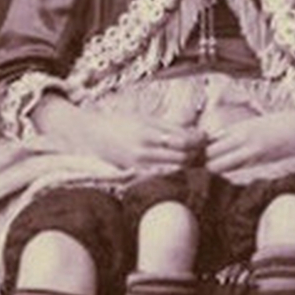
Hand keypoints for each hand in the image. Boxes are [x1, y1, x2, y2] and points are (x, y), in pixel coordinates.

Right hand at [31, 94, 206, 169]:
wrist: (90, 134)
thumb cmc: (120, 122)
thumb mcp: (146, 118)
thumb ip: (170, 127)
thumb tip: (198, 134)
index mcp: (147, 132)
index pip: (184, 142)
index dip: (200, 142)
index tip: (205, 138)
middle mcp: (143, 151)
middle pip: (183, 159)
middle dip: (196, 155)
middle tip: (202, 150)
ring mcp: (138, 165)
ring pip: (174, 170)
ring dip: (186, 165)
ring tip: (191, 158)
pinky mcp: (134, 174)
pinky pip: (160, 176)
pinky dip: (172, 172)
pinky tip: (175, 167)